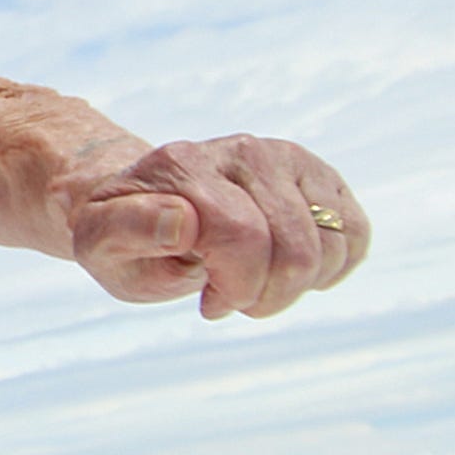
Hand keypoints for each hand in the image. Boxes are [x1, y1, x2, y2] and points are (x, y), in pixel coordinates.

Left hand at [66, 136, 368, 319]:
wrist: (153, 204)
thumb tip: (183, 221)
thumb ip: (127, 231)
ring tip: (257, 281)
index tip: (208, 303)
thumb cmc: (128, 235)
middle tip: (233, 298)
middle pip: (294, 249)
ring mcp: (286, 158)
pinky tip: (291, 270)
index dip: (235, 289)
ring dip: (299, 285)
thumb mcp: (100, 244)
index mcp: (184, 165)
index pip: (243, 238)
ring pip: (331, 245)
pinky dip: (331, 268)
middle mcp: (241, 151)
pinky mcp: (319, 175)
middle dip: (268, 296)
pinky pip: (354, 234)